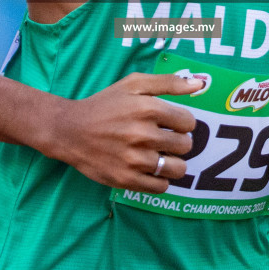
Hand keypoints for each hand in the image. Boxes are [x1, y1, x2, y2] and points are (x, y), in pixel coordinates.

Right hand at [44, 72, 198, 192]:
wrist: (69, 130)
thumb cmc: (104, 105)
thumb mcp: (133, 84)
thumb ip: (168, 82)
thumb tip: (199, 84)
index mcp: (148, 108)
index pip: (189, 123)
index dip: (182, 122)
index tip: (169, 123)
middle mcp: (143, 135)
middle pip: (186, 146)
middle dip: (178, 142)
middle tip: (162, 139)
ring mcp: (134, 160)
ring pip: (178, 169)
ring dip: (172, 163)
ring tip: (159, 155)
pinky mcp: (126, 180)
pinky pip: (161, 187)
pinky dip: (159, 179)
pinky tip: (148, 168)